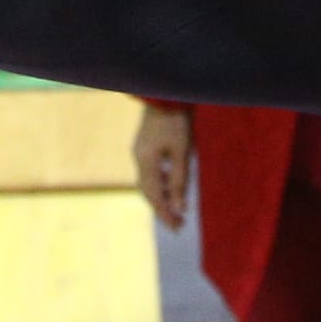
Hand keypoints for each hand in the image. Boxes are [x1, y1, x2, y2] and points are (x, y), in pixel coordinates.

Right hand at [131, 105, 192, 228]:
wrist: (165, 93)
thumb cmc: (176, 121)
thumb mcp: (182, 151)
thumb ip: (179, 180)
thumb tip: (180, 208)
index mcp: (146, 162)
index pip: (155, 197)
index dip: (165, 214)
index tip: (177, 228)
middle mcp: (139, 159)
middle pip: (148, 192)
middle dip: (162, 209)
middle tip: (178, 224)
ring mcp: (139, 151)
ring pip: (148, 182)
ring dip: (162, 197)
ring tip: (177, 208)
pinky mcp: (144, 145)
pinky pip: (150, 171)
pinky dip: (161, 183)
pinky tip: (172, 184)